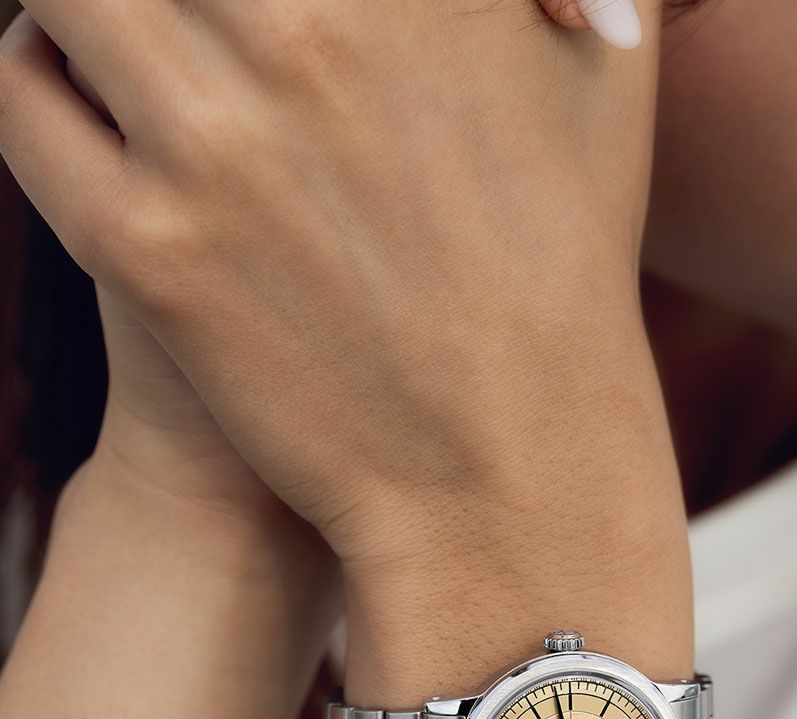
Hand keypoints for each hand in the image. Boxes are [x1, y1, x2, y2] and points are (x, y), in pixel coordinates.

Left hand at [0, 0, 662, 572]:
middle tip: (183, 21)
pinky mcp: (146, 249)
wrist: (503, 461)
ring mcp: (214, 139)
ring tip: (122, 32)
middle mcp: (305, 26)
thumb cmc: (563, 266)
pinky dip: (34, 70)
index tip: (248, 6)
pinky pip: (18, 94)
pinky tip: (84, 89)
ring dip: (86, 3)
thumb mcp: (604, 75)